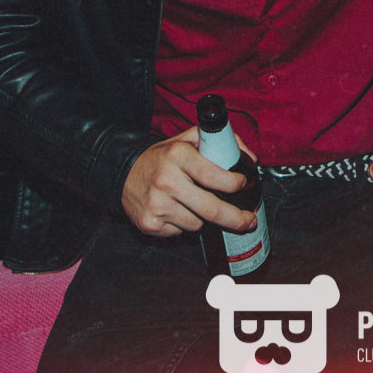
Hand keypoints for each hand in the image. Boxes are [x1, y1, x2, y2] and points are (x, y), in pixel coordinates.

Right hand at [120, 126, 256, 236]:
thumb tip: (250, 157)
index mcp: (177, 156)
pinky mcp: (150, 224)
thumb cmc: (161, 158)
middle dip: (235, 218)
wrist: (122, 173)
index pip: (214, 176)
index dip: (234, 184)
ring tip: (193, 202)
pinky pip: (181, 232)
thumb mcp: (186, 140)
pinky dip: (184, 224)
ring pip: (198, 223)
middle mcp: (166, 180)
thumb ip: (218, 143)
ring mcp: (157, 205)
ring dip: (203, 218)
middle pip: (211, 209)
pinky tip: (176, 210)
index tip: (242, 184)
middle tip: (248, 220)